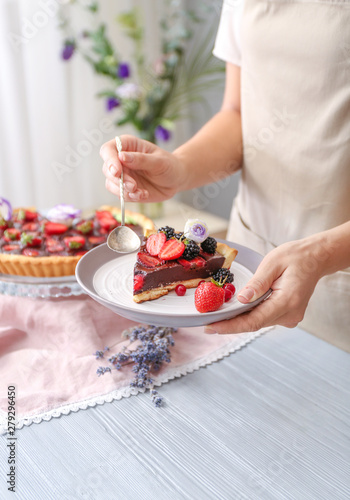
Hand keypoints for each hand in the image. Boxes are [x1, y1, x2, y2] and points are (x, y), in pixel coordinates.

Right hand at [100, 134, 183, 201]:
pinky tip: (143, 194)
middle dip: (118, 180)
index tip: (117, 171)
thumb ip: (140, 159)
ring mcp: (123, 175)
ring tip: (141, 192)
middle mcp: (121, 160)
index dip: (110, 160)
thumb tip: (122, 157)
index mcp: (127, 146)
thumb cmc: (169, 165)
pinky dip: (131, 197)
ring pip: (111, 184)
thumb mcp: (158, 161)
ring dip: (124, 191)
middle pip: (107, 169)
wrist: (177, 180)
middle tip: (133, 186)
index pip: (108, 150)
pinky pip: (121, 195)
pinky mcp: (126, 189)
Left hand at [205, 237, 327, 333]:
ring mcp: (290, 317)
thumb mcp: (273, 263)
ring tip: (216, 317)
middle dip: (230, 324)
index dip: (230, 326)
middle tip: (206, 323)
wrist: (315, 258)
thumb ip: (257, 283)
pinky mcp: (287, 315)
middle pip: (254, 324)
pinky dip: (249, 315)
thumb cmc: (295, 257)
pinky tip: (234, 311)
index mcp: (287, 301)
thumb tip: (242, 299)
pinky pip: (263, 317)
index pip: (254, 320)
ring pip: (258, 322)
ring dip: (238, 319)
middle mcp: (290, 314)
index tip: (211, 328)